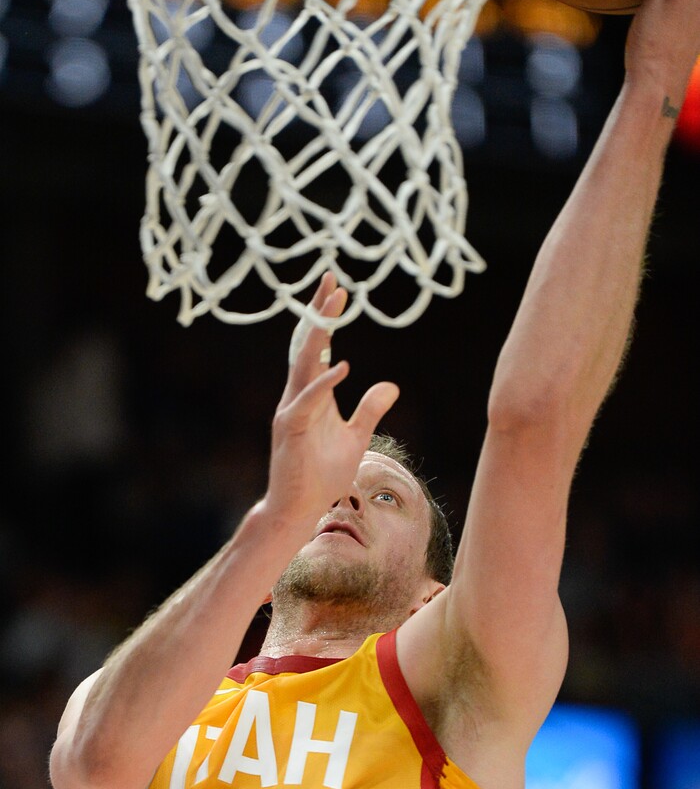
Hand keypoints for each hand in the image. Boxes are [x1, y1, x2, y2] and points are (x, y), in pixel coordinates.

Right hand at [264, 273, 398, 524]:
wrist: (298, 508)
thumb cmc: (322, 474)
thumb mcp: (356, 436)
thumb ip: (370, 409)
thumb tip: (391, 385)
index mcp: (312, 394)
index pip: (318, 347)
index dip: (325, 317)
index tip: (336, 288)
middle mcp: (298, 396)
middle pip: (307, 345)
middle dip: (319, 312)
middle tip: (332, 279)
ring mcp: (292, 411)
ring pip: (304, 364)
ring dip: (319, 334)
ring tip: (333, 305)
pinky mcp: (292, 430)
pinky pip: (309, 401)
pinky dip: (325, 383)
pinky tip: (342, 365)